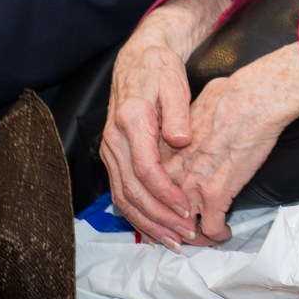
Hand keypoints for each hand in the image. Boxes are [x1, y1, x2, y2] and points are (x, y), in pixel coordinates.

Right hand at [100, 0, 230, 248]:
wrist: (138, 58)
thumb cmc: (160, 69)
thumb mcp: (174, 82)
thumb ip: (179, 113)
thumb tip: (181, 141)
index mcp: (130, 122)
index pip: (146, 170)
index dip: (167, 194)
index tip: (188, 209)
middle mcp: (114, 140)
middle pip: (132, 191)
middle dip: (159, 218)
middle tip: (185, 236)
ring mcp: (110, 150)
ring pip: (123, 197)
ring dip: (147, 223)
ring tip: (173, 241)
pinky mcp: (112, 156)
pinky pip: (121, 192)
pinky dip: (137, 214)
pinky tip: (155, 228)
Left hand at [167, 42, 298, 244]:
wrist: (251, 100)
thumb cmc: (227, 96)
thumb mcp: (189, 105)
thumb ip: (179, 125)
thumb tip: (184, 125)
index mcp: (161, 154)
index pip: (149, 191)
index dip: (158, 206)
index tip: (169, 211)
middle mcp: (170, 175)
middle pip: (162, 216)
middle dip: (173, 229)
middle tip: (183, 235)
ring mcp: (191, 188)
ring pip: (185, 229)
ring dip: (195, 238)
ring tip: (205, 239)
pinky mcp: (216, 196)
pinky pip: (212, 229)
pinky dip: (219, 235)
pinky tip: (225, 232)